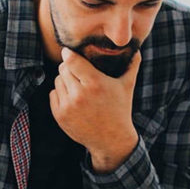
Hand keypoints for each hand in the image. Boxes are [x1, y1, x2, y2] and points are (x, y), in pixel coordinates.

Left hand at [50, 48, 141, 172]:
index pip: (72, 60)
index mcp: (95, 84)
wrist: (111, 139)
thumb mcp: (127, 86)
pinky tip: (73, 98)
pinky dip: (60, 93)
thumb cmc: (120, 110)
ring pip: (57, 80)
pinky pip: (53, 94)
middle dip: (69, 67)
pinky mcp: (60, 115)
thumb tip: (137, 49)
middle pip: (63, 68)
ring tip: (78, 86)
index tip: (69, 52)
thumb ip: (132, 65)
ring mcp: (68, 106)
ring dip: (65, 80)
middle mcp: (79, 95)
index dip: (69, 54)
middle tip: (78, 72)